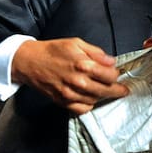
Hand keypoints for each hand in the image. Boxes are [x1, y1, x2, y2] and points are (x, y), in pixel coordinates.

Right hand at [11, 37, 128, 114]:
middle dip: (117, 90)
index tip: (117, 74)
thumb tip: (112, 61)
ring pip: (95, 100)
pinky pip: (81, 109)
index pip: (110, 75)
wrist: (28, 62)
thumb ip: (97, 53)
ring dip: (102, 96)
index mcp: (83, 65)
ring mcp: (69, 93)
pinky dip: (88, 105)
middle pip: (106, 90)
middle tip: (122, 90)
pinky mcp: (61, 101)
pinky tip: (90, 98)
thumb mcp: (77, 43)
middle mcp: (77, 81)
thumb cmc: (52, 51)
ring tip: (104, 90)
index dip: (116, 75)